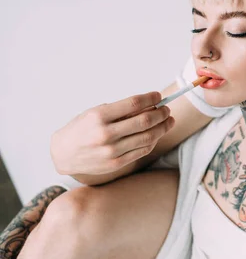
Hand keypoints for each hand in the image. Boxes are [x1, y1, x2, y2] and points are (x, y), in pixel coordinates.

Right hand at [51, 92, 174, 175]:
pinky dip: (153, 140)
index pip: (133, 104)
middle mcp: (105, 134)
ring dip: (162, 127)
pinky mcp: (116, 163)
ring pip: (147, 137)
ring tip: (168, 121)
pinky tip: (157, 134)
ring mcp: (111, 151)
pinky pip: (142, 150)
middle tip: (167, 109)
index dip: (150, 98)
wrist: (63, 154)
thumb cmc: (81, 129)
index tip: (159, 96)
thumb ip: (120, 110)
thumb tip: (149, 104)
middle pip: (144, 121)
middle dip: (161, 113)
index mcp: (99, 116)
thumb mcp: (95, 113)